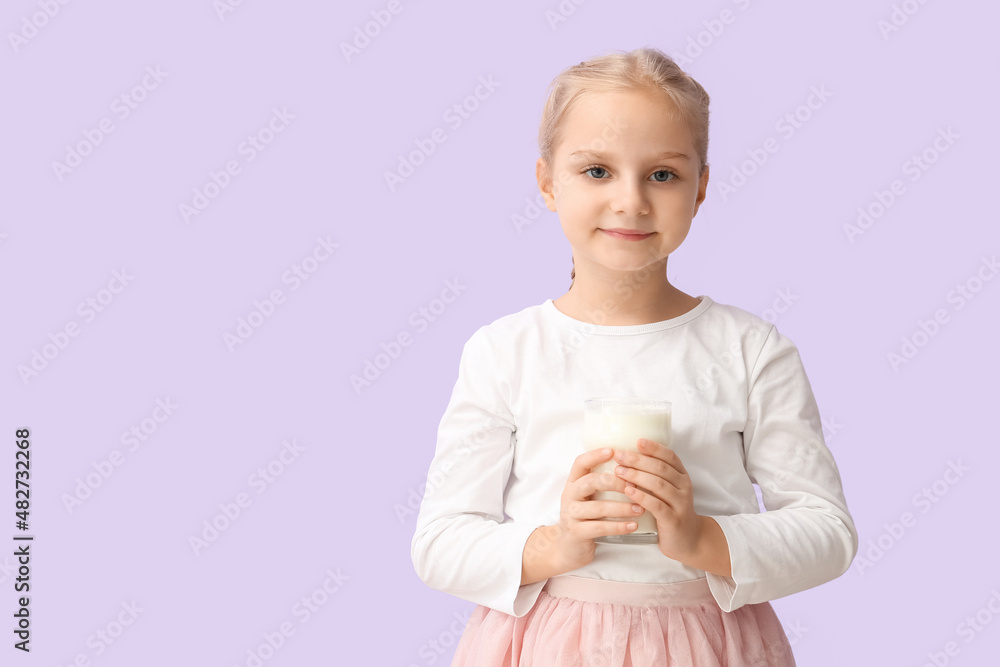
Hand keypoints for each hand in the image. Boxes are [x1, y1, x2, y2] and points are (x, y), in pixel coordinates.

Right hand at [552, 447, 645, 571]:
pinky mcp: (577, 532)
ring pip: (598, 507)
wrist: (570, 548)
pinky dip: (619, 526)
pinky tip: (634, 525)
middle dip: (615, 482)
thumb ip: (602, 482)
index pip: (580, 463)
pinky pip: (600, 527)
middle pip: (590, 481)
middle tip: (634, 485)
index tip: (614, 451)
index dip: (595, 455)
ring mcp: (571, 514)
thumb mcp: (589, 496)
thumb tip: (631, 464)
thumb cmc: (587, 516)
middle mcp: (569, 495)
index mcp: (573, 482)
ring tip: (640, 508)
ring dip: (622, 507)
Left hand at [613, 438, 704, 562]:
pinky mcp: (674, 520)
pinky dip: (641, 496)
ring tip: (619, 471)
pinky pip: (657, 505)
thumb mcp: (667, 490)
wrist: (688, 540)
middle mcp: (684, 487)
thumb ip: (654, 475)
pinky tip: (628, 491)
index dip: (654, 448)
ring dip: (636, 476)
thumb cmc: (671, 510)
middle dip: (638, 460)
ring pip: (658, 484)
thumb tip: (626, 457)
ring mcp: (681, 503)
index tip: (637, 440)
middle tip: (619, 455)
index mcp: (682, 476)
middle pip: (661, 468)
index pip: (670, 456)